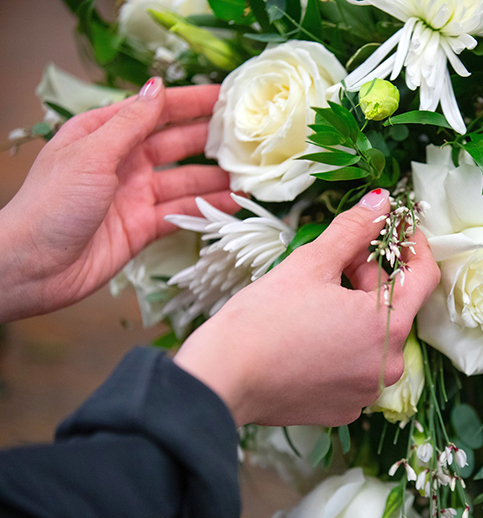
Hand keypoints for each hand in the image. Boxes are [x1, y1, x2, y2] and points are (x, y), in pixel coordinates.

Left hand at [0, 77, 237, 321]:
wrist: (32, 266)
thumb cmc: (51, 204)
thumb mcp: (91, 154)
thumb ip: (131, 123)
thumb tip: (157, 86)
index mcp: (103, 135)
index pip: (155, 111)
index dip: (191, 102)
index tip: (228, 97)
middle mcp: (123, 162)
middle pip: (175, 145)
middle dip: (211, 140)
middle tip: (249, 137)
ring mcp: (135, 196)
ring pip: (185, 181)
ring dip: (215, 178)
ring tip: (250, 175)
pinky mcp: (143, 227)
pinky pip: (182, 214)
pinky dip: (207, 210)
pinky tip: (233, 205)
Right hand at [173, 190, 440, 426]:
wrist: (221, 379)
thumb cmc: (264, 318)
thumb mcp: (311, 263)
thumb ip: (353, 229)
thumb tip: (381, 201)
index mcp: (387, 327)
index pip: (424, 277)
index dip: (413, 245)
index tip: (395, 227)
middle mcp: (387, 366)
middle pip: (396, 306)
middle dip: (373, 275)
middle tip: (340, 255)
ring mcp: (366, 392)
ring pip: (376, 337)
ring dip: (359, 308)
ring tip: (320, 291)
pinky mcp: (343, 409)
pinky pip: (357, 365)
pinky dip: (345, 343)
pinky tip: (313, 330)